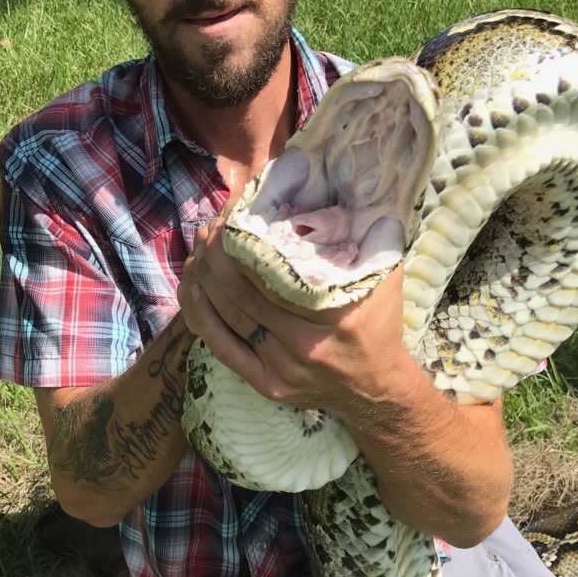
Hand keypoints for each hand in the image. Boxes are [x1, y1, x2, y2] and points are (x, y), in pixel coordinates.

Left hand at [177, 215, 408, 418]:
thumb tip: (340, 190)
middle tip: (210, 228)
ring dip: (207, 280)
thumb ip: (367, 237)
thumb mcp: (383, 276)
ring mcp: (285, 369)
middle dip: (219, 255)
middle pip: (246, 292)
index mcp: (337, 314)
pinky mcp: (268, 385)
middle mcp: (309, 345)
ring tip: (200, 250)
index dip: (247, 242)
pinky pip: (224, 348)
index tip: (234, 216)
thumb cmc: (377, 322)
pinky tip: (194, 290)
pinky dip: (204, 316)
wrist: (374, 387)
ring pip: (231, 316)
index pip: (277, 272)